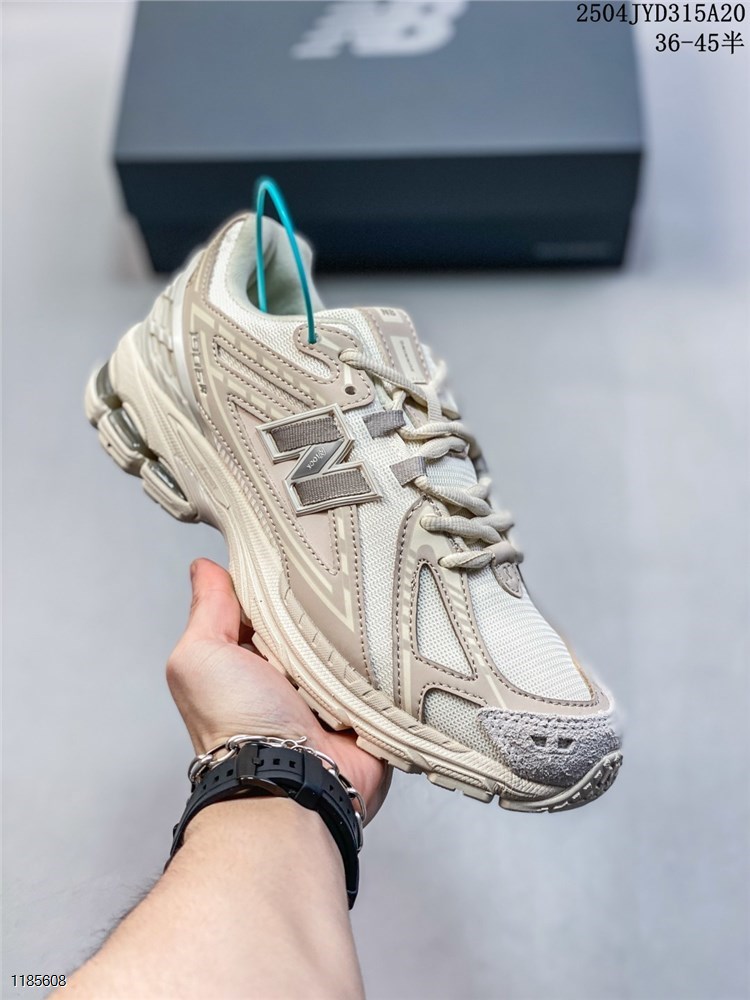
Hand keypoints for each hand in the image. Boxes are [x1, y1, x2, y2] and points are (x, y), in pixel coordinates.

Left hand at [167, 559, 389, 819]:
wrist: (291, 785)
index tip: (299, 546)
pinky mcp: (368, 709)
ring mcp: (332, 693)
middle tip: (344, 569)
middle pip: (316, 619)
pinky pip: (386, 672)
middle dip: (328, 599)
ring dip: (361, 628)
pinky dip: (389, 658)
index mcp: (250, 660)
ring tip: (375, 597)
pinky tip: (396, 632)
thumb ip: (207, 611)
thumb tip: (205, 569)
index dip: (281, 577)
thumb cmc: (237, 726)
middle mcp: (290, 676)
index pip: (269, 603)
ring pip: (354, 642)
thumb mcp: (201, 657)